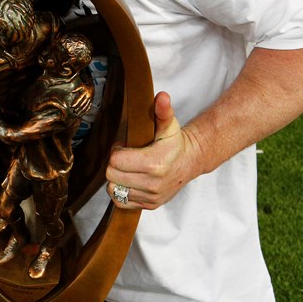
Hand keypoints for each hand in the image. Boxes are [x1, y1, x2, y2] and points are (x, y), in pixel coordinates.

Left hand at [105, 91, 194, 209]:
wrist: (190, 162)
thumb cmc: (175, 143)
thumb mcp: (169, 125)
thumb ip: (163, 111)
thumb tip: (162, 96)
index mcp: (154, 163)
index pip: (115, 161)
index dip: (116, 151)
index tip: (124, 146)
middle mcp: (153, 184)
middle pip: (112, 176)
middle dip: (114, 164)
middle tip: (124, 157)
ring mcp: (151, 196)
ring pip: (114, 189)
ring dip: (117, 178)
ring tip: (127, 168)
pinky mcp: (150, 205)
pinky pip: (121, 202)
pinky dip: (121, 191)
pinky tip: (129, 180)